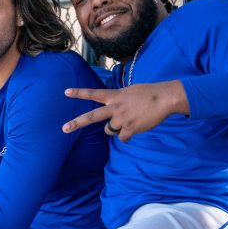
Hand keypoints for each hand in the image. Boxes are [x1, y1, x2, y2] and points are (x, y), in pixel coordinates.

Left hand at [62, 80, 188, 141]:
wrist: (163, 98)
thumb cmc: (149, 93)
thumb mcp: (129, 91)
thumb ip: (119, 99)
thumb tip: (115, 112)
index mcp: (114, 96)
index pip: (93, 93)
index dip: (79, 93)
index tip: (65, 92)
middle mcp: (114, 107)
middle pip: (91, 117)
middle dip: (76, 123)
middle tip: (64, 128)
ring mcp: (121, 119)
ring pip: (109, 130)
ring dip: (115, 128)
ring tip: (129, 120)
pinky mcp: (130, 129)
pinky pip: (122, 138)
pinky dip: (127, 135)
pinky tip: (136, 127)